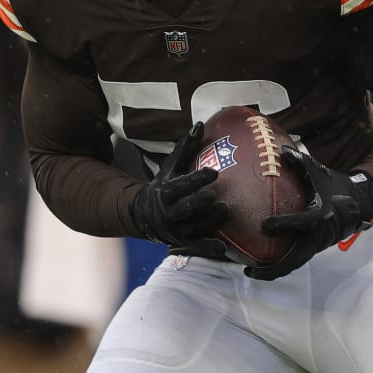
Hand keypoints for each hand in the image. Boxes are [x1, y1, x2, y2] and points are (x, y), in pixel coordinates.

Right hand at [130, 123, 227, 249]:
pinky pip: (197, 247)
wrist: (147, 217)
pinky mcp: (184, 242)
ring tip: (225, 210)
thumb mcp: (171, 168)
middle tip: (213, 195)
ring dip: (209, 220)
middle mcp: (170, 213)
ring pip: (194, 226)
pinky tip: (222, 248)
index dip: (196, 180)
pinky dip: (208, 248)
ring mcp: (178, 230)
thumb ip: (185, 149)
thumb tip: (199, 124)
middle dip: (198, 202)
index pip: (181, 186)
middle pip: (185, 208)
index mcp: (167, 192)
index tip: (213, 172)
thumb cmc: (166, 186)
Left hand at [246, 148, 372, 280]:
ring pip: (295, 263)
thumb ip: (301, 163)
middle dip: (273, 267)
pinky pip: (297, 259)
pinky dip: (282, 265)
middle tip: (250, 269)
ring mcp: (317, 244)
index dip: (284, 224)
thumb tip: (282, 151)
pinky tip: (264, 266)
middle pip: (295, 257)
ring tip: (253, 272)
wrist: (357, 203)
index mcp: (321, 215)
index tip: (265, 225)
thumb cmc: (334, 186)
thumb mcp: (319, 173)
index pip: (301, 222)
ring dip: (275, 270)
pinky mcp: (316, 248)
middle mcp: (319, 234)